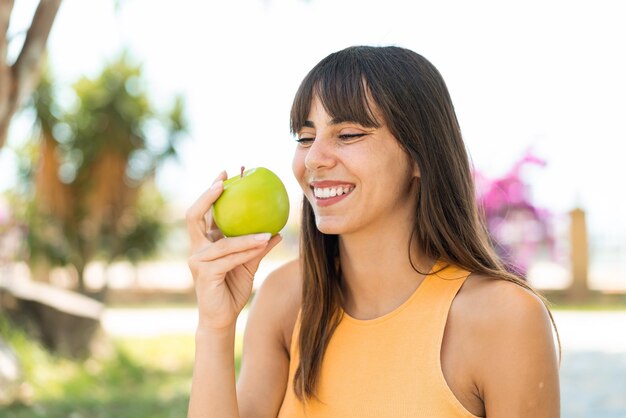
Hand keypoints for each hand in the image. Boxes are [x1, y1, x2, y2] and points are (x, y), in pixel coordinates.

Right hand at [186, 171, 282, 330]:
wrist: (222, 318)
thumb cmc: (233, 289)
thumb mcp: (249, 264)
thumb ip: (259, 248)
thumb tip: (277, 231)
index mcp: (205, 242)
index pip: (205, 212)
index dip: (211, 191)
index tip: (226, 173)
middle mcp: (197, 248)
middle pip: (194, 215)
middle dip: (207, 196)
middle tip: (224, 182)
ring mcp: (197, 260)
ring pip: (222, 241)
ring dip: (245, 235)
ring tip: (264, 228)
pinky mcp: (204, 273)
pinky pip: (229, 258)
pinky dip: (246, 251)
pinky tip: (262, 243)